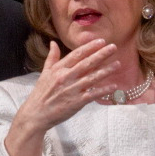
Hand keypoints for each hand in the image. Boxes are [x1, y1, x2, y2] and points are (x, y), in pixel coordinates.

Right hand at [5, 38, 118, 155]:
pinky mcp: (76, 102)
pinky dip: (103, 90)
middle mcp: (66, 77)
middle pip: (86, 63)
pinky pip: (93, 94)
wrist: (36, 114)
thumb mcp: (44, 73)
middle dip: (101, 54)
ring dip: (106, 70)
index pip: (76, 55)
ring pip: (92, 78)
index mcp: (59, 69)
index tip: (101, 41)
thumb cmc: (41, 93)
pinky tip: (113, 86)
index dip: (89, 47)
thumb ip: (51, 57)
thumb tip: (53, 43)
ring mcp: (72, 90)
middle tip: (113, 47)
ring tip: (118, 64)